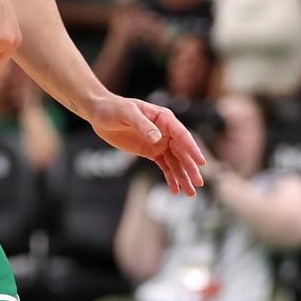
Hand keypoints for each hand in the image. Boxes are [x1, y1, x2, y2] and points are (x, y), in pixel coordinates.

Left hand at [89, 95, 205, 196]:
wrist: (99, 114)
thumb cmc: (113, 108)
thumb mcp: (127, 113)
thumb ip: (143, 124)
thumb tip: (158, 137)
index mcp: (163, 118)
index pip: (181, 134)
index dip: (192, 148)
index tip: (201, 162)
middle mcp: (165, 131)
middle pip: (181, 151)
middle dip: (190, 167)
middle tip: (199, 183)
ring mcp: (158, 142)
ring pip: (175, 161)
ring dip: (183, 176)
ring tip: (190, 193)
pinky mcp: (150, 151)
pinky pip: (164, 165)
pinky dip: (170, 177)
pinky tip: (175, 190)